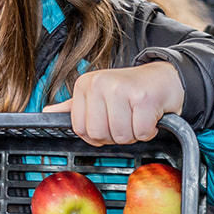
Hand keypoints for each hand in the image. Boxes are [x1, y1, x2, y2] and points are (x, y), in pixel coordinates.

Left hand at [44, 61, 182, 146]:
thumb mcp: (98, 94)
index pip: (80, 129)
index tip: (110, 122)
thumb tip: (48, 112)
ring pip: (120, 136)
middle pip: (99, 134)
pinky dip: (148, 131)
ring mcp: (121, 89)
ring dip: (133, 133)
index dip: (98, 134)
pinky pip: (140, 132)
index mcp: (85, 84)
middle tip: (126, 119)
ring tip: (138, 116)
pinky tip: (150, 116)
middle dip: (116, 135)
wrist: (166, 77)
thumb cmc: (130, 89)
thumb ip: (73, 106)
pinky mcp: (143, 97)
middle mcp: (100, 84)